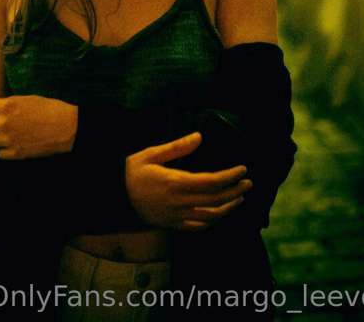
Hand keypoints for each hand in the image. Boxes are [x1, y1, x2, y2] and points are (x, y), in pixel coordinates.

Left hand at [0, 95, 77, 158]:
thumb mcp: (29, 99)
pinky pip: (0, 154)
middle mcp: (4, 123)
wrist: (66, 127)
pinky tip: (13, 144)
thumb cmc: (50, 108)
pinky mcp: (16, 153)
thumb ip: (9, 102)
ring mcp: (9, 140)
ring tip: (4, 135)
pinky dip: (4, 150)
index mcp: (7, 106)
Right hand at [125, 132, 252, 230]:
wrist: (114, 197)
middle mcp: (179, 202)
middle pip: (215, 200)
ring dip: (229, 208)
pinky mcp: (172, 225)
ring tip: (240, 198)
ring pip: (210, 217)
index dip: (230, 176)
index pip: (211, 182)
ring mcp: (176, 216)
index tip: (243, 169)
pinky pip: (198, 227)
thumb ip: (177, 147)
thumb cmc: (131, 172)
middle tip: (249, 182)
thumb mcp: (151, 154)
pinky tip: (220, 214)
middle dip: (235, 191)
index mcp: (175, 182)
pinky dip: (213, 222)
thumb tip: (199, 136)